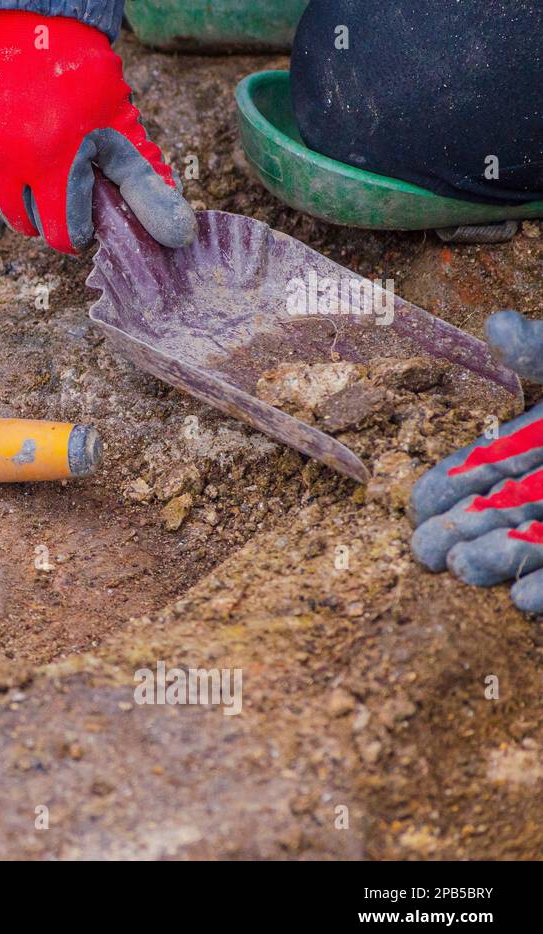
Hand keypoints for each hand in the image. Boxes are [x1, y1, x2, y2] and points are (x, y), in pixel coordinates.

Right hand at [0, 10, 195, 254]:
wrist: (28, 20)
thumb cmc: (83, 80)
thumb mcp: (121, 131)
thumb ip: (146, 189)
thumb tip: (182, 239)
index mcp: (55, 163)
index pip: (61, 235)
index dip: (74, 228)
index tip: (77, 208)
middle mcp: (7, 160)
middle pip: (22, 223)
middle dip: (41, 206)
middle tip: (52, 170)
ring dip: (6, 188)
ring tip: (24, 151)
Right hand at [411, 311, 542, 610]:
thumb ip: (539, 351)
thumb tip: (494, 325)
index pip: (488, 465)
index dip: (449, 485)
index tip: (412, 508)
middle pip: (503, 510)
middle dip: (461, 532)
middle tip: (422, 553)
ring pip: (534, 544)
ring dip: (498, 561)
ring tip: (463, 569)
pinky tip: (520, 599)